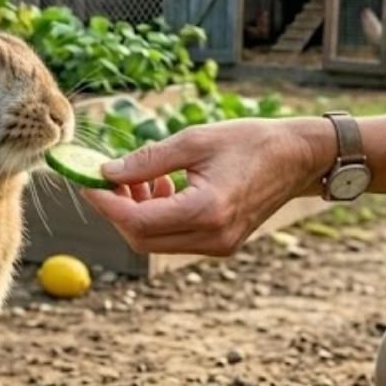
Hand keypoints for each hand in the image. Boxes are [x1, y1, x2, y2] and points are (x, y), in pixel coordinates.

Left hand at [79, 117, 329, 255]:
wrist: (299, 157)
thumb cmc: (251, 141)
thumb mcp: (195, 140)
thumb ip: (147, 159)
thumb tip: (106, 171)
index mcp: (206, 211)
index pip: (137, 222)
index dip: (106, 204)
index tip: (87, 181)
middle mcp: (212, 237)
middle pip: (141, 238)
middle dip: (117, 210)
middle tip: (108, 177)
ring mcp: (218, 246)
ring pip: (156, 241)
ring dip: (137, 212)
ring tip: (140, 176)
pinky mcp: (221, 244)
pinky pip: (175, 237)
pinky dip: (158, 216)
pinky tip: (162, 185)